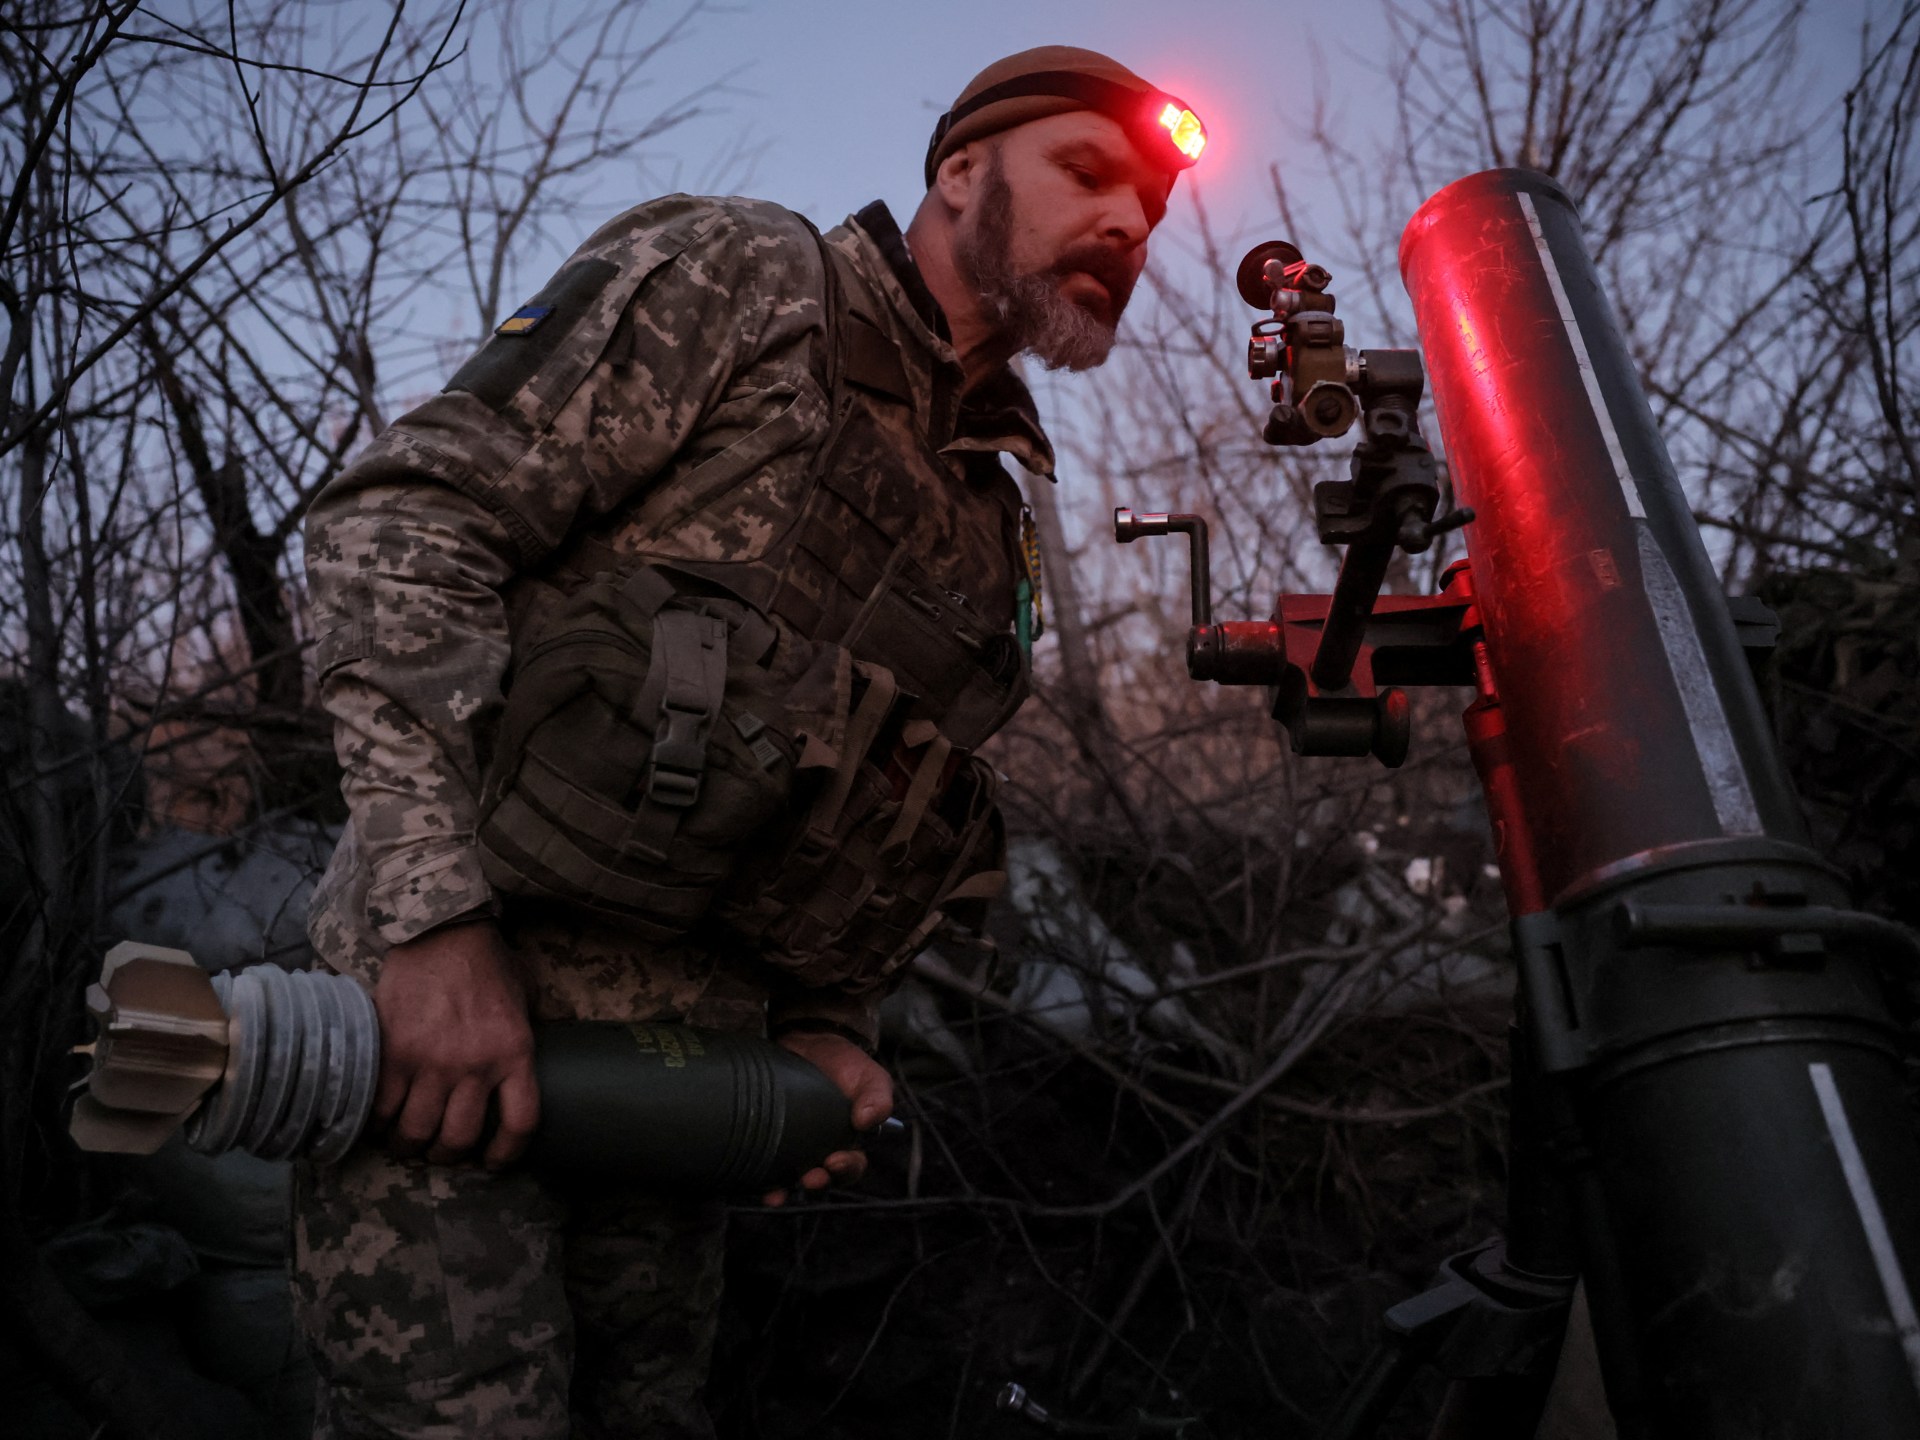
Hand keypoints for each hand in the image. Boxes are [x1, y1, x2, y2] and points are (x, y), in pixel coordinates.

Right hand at [372, 919, 538, 1167]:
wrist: (442, 931)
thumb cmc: (488, 964)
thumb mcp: (526, 999)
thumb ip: (527, 1038)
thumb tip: (531, 1074)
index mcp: (516, 1052)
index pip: (520, 1124)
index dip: (506, 1155)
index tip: (492, 1162)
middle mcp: (475, 1063)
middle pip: (459, 1138)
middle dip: (447, 1155)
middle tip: (440, 1150)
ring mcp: (431, 1060)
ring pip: (416, 1131)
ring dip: (409, 1145)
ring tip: (407, 1140)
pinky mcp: (392, 1052)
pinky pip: (381, 1109)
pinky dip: (377, 1124)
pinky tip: (380, 1122)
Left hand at [761, 1030, 891, 1206]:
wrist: (810, 1040)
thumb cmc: (846, 1064)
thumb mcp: (869, 1076)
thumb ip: (877, 1097)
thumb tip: (867, 1121)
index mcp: (850, 1142)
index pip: (852, 1166)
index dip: (846, 1169)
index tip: (835, 1160)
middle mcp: (823, 1151)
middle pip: (822, 1179)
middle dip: (817, 1183)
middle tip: (811, 1178)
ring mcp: (795, 1147)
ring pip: (791, 1179)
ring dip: (786, 1189)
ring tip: (778, 1194)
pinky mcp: (772, 1139)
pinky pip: (766, 1166)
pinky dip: (761, 1180)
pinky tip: (756, 1185)